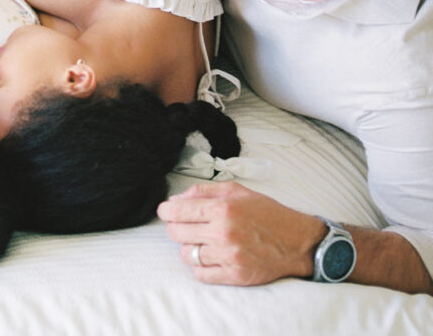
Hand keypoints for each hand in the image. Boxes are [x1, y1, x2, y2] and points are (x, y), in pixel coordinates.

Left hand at [157, 182, 324, 285]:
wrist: (298, 242)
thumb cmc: (268, 214)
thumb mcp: (238, 191)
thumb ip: (204, 191)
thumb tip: (177, 199)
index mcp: (223, 208)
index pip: (178, 211)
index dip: (166, 211)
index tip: (166, 212)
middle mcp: (223, 232)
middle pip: (176, 233)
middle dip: (177, 228)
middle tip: (187, 227)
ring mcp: (228, 256)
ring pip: (187, 255)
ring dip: (190, 248)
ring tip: (203, 242)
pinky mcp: (235, 275)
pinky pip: (201, 274)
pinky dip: (201, 266)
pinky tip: (211, 257)